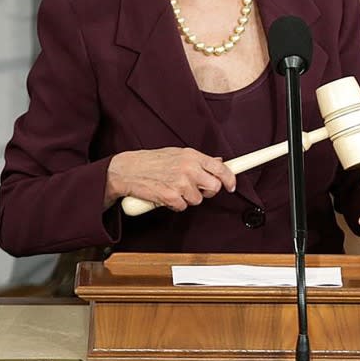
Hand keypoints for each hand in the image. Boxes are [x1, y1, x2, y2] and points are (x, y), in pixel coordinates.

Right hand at [105, 147, 235, 210]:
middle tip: (198, 189)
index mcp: (192, 156)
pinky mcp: (170, 197)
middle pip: (214, 187)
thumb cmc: (152, 161)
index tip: (231, 186)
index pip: (220, 168)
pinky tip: (167, 195)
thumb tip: (219, 161)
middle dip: (208, 191)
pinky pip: (182, 207)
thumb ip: (198, 160)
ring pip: (198, 200)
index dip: (230, 179)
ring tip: (175, 188)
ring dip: (188, 198)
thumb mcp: (178, 153)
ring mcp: (180, 183)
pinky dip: (175, 204)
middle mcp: (189, 168)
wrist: (128, 169)